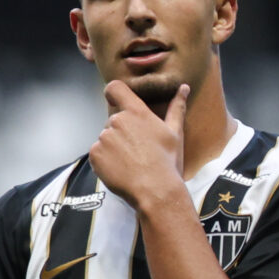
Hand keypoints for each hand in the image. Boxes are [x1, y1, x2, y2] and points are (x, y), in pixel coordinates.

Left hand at [89, 81, 189, 209]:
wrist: (155, 189)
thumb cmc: (168, 161)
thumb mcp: (176, 133)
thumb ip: (176, 108)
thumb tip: (184, 88)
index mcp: (137, 113)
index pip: (115, 88)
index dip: (114, 92)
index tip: (117, 99)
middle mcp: (117, 121)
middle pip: (114, 120)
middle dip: (123, 131)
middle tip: (139, 149)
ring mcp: (103, 138)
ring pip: (106, 137)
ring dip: (115, 146)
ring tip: (132, 161)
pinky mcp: (94, 154)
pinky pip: (97, 152)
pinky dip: (106, 159)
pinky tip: (121, 168)